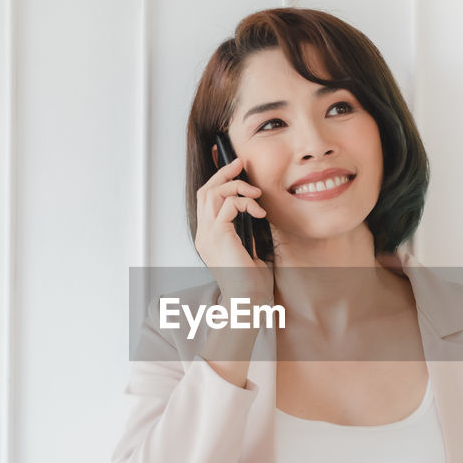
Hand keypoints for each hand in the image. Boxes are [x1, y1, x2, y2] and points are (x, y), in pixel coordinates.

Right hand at [194, 155, 273, 305]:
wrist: (248, 300)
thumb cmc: (252, 282)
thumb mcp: (250, 251)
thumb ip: (247, 233)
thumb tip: (255, 214)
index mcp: (209, 238)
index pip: (206, 201)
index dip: (217, 180)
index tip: (234, 168)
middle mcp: (204, 234)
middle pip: (205, 191)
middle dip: (223, 173)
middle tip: (240, 163)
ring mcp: (208, 235)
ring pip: (212, 193)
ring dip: (235, 185)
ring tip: (254, 192)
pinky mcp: (219, 236)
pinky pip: (228, 205)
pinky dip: (244, 202)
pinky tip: (258, 211)